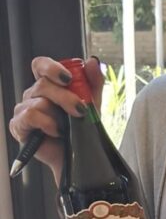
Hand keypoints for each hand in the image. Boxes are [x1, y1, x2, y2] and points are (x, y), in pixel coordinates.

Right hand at [9, 56, 104, 182]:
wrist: (77, 156)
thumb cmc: (80, 130)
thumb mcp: (92, 104)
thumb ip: (93, 82)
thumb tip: (92, 61)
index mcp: (48, 86)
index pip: (41, 66)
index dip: (52, 67)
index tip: (69, 78)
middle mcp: (33, 95)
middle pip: (43, 84)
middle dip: (65, 97)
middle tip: (80, 109)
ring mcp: (24, 110)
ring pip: (39, 102)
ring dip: (58, 115)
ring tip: (67, 127)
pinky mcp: (19, 126)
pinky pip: (30, 116)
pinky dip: (47, 124)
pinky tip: (55, 132)